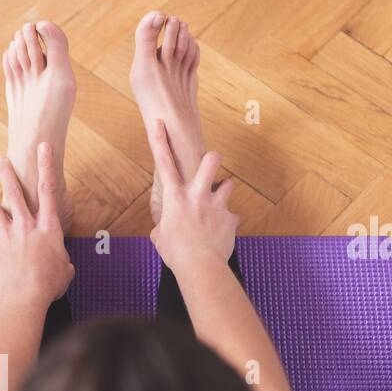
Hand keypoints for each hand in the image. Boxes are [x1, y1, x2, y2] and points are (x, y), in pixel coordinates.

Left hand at [0, 143, 72, 309]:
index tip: (43, 147)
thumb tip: (62, 264)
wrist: (24, 298)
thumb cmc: (49, 286)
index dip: (46, 166)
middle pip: (14, 192)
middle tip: (1, 160)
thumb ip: (62, 262)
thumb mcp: (65, 272)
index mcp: (49, 229)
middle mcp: (27, 227)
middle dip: (7, 173)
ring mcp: (9, 237)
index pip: (49, 191)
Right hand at [148, 120, 238, 272]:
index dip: (161, 141)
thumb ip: (162, 226)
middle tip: (211, 164)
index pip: (164, 164)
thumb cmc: (176, 254)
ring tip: (219, 203)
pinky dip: (228, 222)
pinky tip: (222, 234)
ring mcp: (217, 205)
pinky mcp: (231, 218)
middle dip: (212, 157)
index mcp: (175, 198)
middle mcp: (197, 196)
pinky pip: (232, 216)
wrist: (200, 267)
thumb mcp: (160, 238)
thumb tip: (163, 227)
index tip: (159, 123)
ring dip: (225, 190)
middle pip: (211, 160)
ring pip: (229, 184)